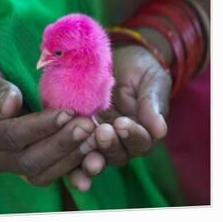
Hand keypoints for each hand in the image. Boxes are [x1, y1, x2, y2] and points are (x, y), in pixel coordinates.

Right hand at [0, 58, 96, 186]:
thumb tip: (11, 105)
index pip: (11, 135)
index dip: (41, 127)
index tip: (68, 112)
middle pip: (29, 160)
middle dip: (62, 144)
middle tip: (89, 125)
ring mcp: (3, 163)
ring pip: (40, 172)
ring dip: (69, 158)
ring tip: (94, 137)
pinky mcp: (17, 163)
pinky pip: (44, 171)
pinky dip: (68, 164)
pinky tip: (89, 148)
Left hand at [69, 44, 171, 190]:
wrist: (117, 59)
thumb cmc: (140, 71)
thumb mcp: (151, 82)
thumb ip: (153, 105)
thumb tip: (160, 131)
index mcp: (142, 134)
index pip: (140, 142)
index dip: (132, 135)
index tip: (122, 123)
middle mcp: (121, 143)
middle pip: (117, 155)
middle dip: (109, 146)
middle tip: (102, 132)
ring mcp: (97, 141)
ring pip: (95, 157)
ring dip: (89, 157)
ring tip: (83, 146)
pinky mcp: (77, 135)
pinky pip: (73, 152)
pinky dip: (69, 161)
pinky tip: (62, 158)